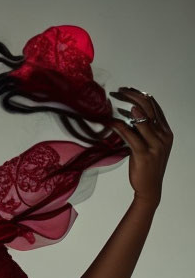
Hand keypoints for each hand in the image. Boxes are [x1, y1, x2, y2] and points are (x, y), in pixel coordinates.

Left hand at [107, 87, 172, 206]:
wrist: (150, 188)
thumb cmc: (146, 167)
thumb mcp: (146, 144)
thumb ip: (142, 130)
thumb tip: (128, 114)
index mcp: (166, 132)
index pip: (155, 106)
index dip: (140, 95)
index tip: (126, 90)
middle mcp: (163, 136)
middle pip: (149, 108)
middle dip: (133, 95)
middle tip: (118, 90)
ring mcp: (155, 145)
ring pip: (141, 119)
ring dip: (126, 105)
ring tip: (113, 99)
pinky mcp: (144, 154)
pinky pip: (131, 135)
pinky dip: (120, 126)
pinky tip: (111, 120)